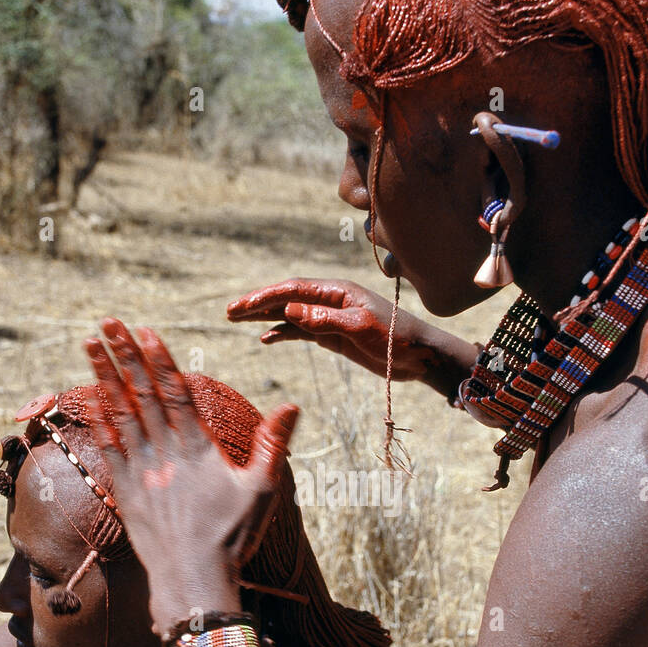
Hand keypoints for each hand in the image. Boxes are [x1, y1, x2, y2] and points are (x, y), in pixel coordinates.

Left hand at [82, 319, 297, 636]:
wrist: (195, 580)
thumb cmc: (233, 537)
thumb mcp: (263, 489)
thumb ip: (273, 443)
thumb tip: (293, 405)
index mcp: (199, 448)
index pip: (177, 393)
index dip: (160, 359)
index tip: (146, 331)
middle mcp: (166, 453)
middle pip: (142, 393)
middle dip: (124, 353)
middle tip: (108, 321)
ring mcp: (142, 471)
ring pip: (119, 412)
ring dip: (103, 375)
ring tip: (88, 343)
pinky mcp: (125, 491)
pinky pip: (107, 447)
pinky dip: (97, 418)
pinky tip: (86, 394)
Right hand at [227, 278, 440, 382]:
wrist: (418, 356)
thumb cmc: (395, 337)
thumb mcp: (360, 328)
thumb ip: (325, 320)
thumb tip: (289, 311)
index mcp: (337, 291)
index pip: (293, 290)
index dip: (265, 297)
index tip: (242, 307)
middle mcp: (330, 300)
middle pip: (286, 298)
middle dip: (257, 304)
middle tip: (229, 312)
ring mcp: (330, 318)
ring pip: (290, 315)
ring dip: (264, 317)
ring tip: (237, 320)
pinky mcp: (333, 336)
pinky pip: (301, 332)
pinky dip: (282, 334)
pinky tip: (265, 339)